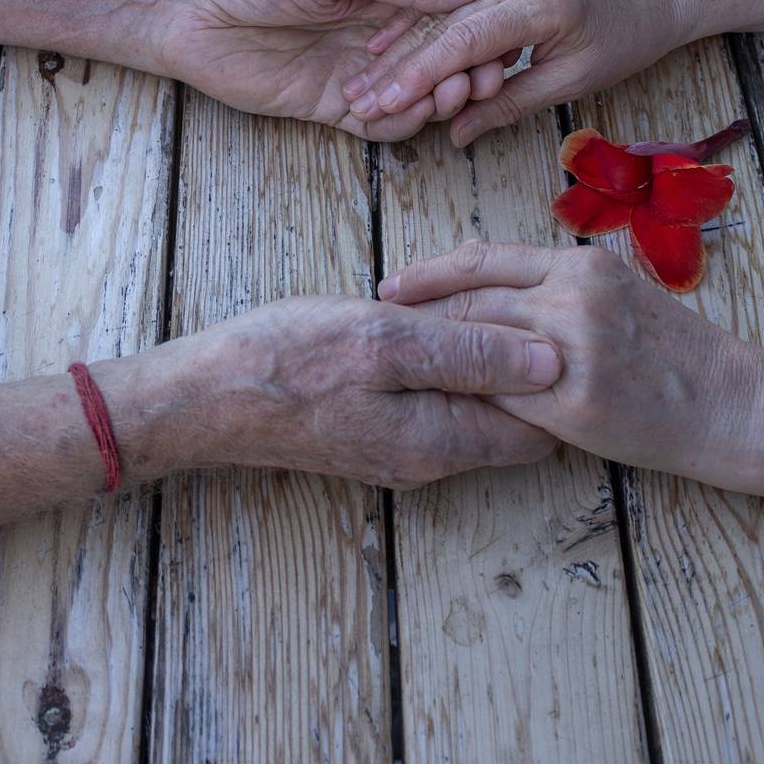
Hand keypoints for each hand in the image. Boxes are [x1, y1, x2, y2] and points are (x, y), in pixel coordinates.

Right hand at [126, 294, 560, 487]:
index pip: (540, 431)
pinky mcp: (375, 435)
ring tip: (464, 306)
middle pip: (511, 422)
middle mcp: (430, 460)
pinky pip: (434, 404)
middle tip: (508, 303)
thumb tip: (553, 363)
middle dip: (522, 368)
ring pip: (472, 410)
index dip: (558, 379)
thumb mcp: (384, 340)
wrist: (205, 396)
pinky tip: (424, 326)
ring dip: (480, 362)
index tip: (550, 324)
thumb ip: (470, 354)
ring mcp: (400, 451)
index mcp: (442, 441)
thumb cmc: (287, 360)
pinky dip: (443, 367)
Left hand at [160, 0, 509, 140]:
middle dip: (460, 70)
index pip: (447, 9)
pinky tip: (406, 117)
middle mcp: (376, 26)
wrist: (186, 7)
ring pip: (414, 93)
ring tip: (443, 99)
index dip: (473, 29)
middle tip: (475, 80)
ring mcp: (355, 68)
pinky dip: (399, 125)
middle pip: (438, 56)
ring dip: (433, 99)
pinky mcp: (330, 104)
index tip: (495, 43)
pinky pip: (378, 124)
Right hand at [341, 0, 691, 145]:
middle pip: (440, 26)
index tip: (386, 103)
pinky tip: (377, 50)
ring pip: (435, 15)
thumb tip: (457, 135)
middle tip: (357, 102)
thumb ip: (508, 104)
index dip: (420, 75)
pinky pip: (444, 6)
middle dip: (395, 68)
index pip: (464, 41)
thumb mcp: (570, 82)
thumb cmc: (617, 42)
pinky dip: (411, 30)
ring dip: (394, 52)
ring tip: (359, 86)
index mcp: (538, 2)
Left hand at [376, 241, 763, 488]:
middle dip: (415, 316)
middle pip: (467, 301)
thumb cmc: (674, 351)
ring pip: (472, 346)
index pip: (482, 260)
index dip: (428, 273)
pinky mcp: (571, 403)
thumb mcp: (618, 293)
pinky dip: (463, 398)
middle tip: (375, 328)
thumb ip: (557, 285)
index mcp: (580, 265)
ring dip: (430, 357)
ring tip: (395, 365)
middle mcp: (571, 297)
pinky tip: (437, 404)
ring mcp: (570, 350)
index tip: (391, 287)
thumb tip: (487, 283)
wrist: (731, 402)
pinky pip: (496, 398)